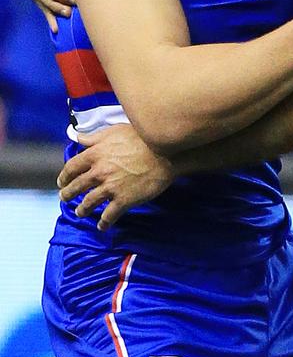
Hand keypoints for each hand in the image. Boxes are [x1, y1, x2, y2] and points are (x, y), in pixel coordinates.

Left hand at [57, 124, 173, 230]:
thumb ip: (94, 136)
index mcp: (95, 154)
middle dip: (68, 194)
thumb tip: (78, 137)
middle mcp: (99, 172)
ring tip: (80, 212)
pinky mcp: (123, 200)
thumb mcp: (116, 131)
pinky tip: (102, 226)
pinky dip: (103, 222)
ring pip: (89, 202)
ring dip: (82, 209)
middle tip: (65, 197)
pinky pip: (109, 215)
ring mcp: (110, 187)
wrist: (165, 154)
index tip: (62, 181)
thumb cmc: (142, 138)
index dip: (64, 176)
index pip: (72, 167)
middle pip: (77, 186)